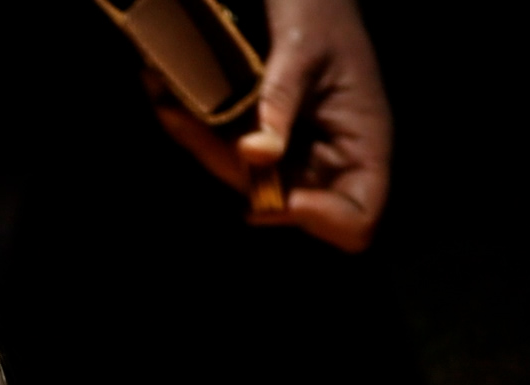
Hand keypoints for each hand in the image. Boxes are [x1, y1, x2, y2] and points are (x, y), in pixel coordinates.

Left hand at [150, 0, 390, 251]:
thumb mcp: (300, 48)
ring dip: (202, 145)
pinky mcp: (263, 135)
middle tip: (183, 118)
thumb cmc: (319, 7)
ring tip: (167, 100)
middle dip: (230, 169)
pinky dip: (198, 131)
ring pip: (241, 179)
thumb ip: (280, 102)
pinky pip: (227, 152)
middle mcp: (329, 155)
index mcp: (362, 140)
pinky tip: (169, 97)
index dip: (321, 219)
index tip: (282, 195)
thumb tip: (256, 155)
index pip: (357, 217)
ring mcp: (294, 149)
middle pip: (282, 204)